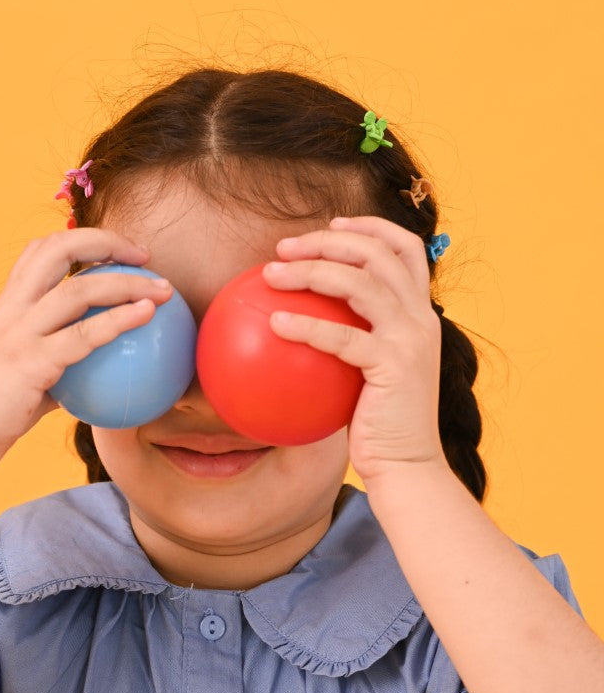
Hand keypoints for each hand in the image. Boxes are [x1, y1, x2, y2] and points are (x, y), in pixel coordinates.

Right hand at [0, 229, 171, 478]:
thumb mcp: (19, 387)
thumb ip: (51, 375)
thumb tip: (88, 383)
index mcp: (3, 311)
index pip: (36, 254)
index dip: (76, 241)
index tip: (113, 253)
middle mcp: (9, 312)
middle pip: (57, 250)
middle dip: (104, 241)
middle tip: (143, 255)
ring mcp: (19, 334)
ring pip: (79, 289)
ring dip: (127, 282)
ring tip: (162, 288)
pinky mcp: (31, 363)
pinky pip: (84, 335)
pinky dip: (120, 320)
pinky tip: (147, 317)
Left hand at [262, 215, 448, 486]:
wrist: (408, 468)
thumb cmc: (380, 429)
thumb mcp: (371, 378)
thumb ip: (353, 347)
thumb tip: (301, 329)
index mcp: (420, 315)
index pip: (404, 249)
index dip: (369, 227)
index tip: (331, 225)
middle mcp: (420, 319)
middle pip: (377, 253)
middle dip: (328, 239)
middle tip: (284, 248)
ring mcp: (409, 339)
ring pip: (360, 282)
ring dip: (311, 269)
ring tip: (271, 273)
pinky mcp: (392, 366)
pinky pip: (341, 337)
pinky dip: (306, 325)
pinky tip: (274, 322)